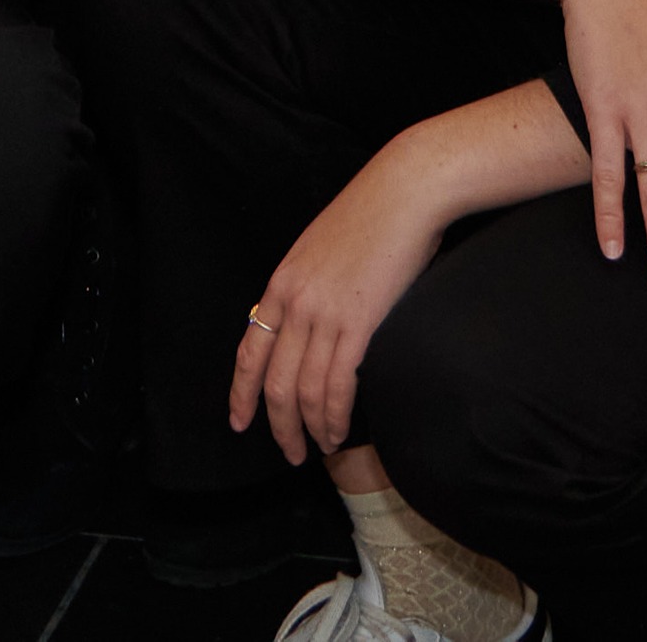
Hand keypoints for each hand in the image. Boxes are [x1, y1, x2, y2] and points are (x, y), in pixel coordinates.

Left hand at [229, 157, 446, 458]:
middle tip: (289, 453)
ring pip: (305, 392)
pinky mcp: (357, 324)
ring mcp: (323, 315)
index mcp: (280, 285)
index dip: (241, 394)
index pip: (249, 352)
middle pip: (274, 383)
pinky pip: (337, 385)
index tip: (240, 423)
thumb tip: (306, 327)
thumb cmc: (373, 217)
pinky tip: (339, 429)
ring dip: (310, 428)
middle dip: (278, 426)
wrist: (405, 192)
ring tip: (321, 447)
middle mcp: (294, 304)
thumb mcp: (320, 250)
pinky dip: (335, 415)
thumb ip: (306, 288)